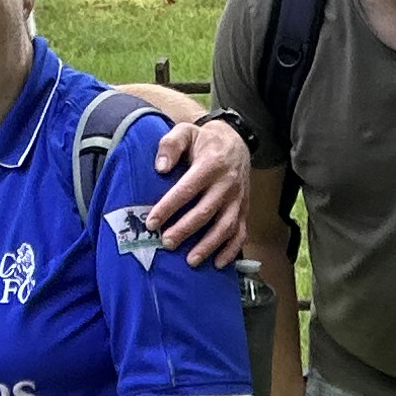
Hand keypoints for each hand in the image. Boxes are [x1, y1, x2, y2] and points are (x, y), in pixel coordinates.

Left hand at [141, 114, 249, 265]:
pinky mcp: (244, 209)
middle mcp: (227, 184)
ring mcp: (238, 199)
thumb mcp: (186, 132)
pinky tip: (218, 263)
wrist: (236, 141)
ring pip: (225, 226)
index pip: (187, 189)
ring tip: (190, 261)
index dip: (169, 207)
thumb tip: (161, 167)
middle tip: (166, 243)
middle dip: (185, 230)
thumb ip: (171, 145)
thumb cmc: (204, 141)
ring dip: (209, 245)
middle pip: (206, 211)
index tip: (151, 222)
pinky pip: (241, 232)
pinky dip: (231, 250)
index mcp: (211, 164)